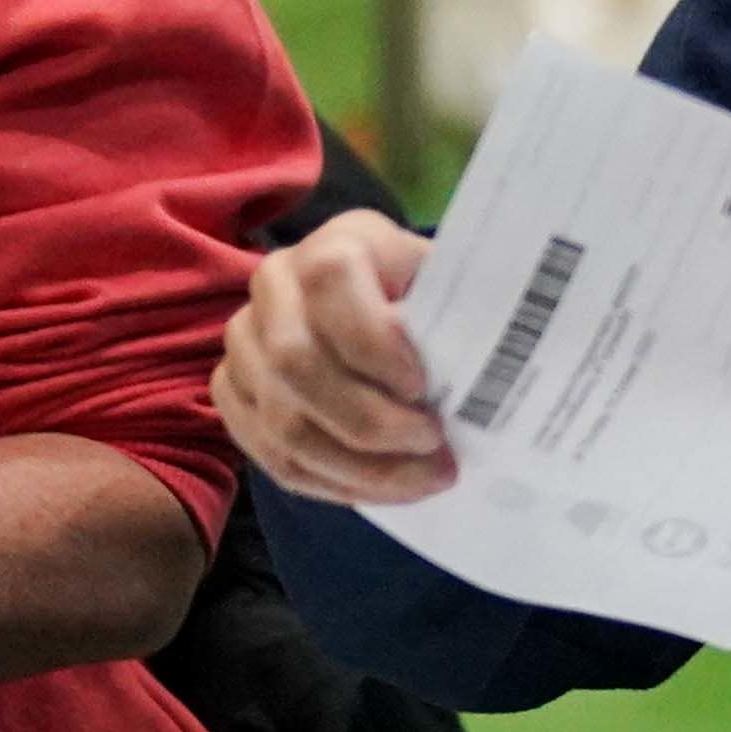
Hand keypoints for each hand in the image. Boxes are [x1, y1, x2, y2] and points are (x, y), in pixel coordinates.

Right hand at [215, 211, 453, 505]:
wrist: (383, 308)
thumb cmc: (434, 298)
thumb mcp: (456, 285)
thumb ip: (467, 310)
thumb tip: (499, 361)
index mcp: (336, 242)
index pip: (331, 281)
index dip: (373, 340)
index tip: (424, 385)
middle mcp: (273, 283)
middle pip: (298, 362)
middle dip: (371, 419)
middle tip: (434, 445)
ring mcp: (243, 341)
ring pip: (282, 420)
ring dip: (358, 465)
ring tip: (422, 478)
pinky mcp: (231, 391)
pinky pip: (269, 453)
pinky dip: (331, 482)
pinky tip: (382, 489)